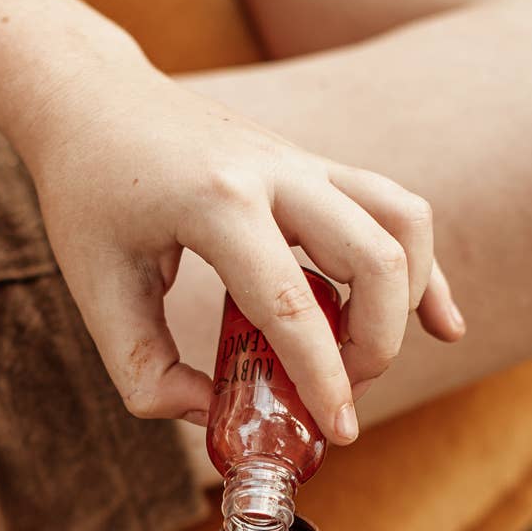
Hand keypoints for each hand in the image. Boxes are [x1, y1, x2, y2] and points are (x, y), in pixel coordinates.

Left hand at [29, 53, 464, 441]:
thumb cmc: (90, 193)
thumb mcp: (96, 288)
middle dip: (377, 343)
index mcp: (217, 202)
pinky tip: (441, 322)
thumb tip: (207, 416)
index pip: (291, 306)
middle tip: (339, 392)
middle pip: (376, 258)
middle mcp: (275, 172)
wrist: (95, 99)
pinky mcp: (317, 166)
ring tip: (368, 355)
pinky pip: (396, 208)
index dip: (322, 379)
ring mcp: (304, 162)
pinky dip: (427, 267)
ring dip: (408, 298)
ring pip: (403, 221)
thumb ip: (143, 368)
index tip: (339, 431)